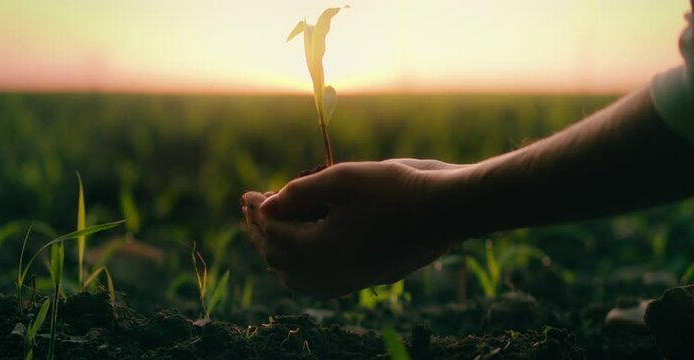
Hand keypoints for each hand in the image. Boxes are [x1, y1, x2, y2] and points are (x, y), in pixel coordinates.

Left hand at [242, 160, 465, 298]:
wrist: (445, 211)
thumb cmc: (397, 188)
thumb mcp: (342, 178)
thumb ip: (299, 192)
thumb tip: (264, 207)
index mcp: (319, 249)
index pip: (273, 232)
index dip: (256, 212)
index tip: (247, 194)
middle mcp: (330, 273)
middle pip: (278, 258)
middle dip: (260, 232)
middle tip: (252, 209)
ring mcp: (348, 280)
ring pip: (295, 278)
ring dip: (277, 253)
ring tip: (270, 230)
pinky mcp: (364, 279)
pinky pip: (318, 285)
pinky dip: (299, 270)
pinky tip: (302, 256)